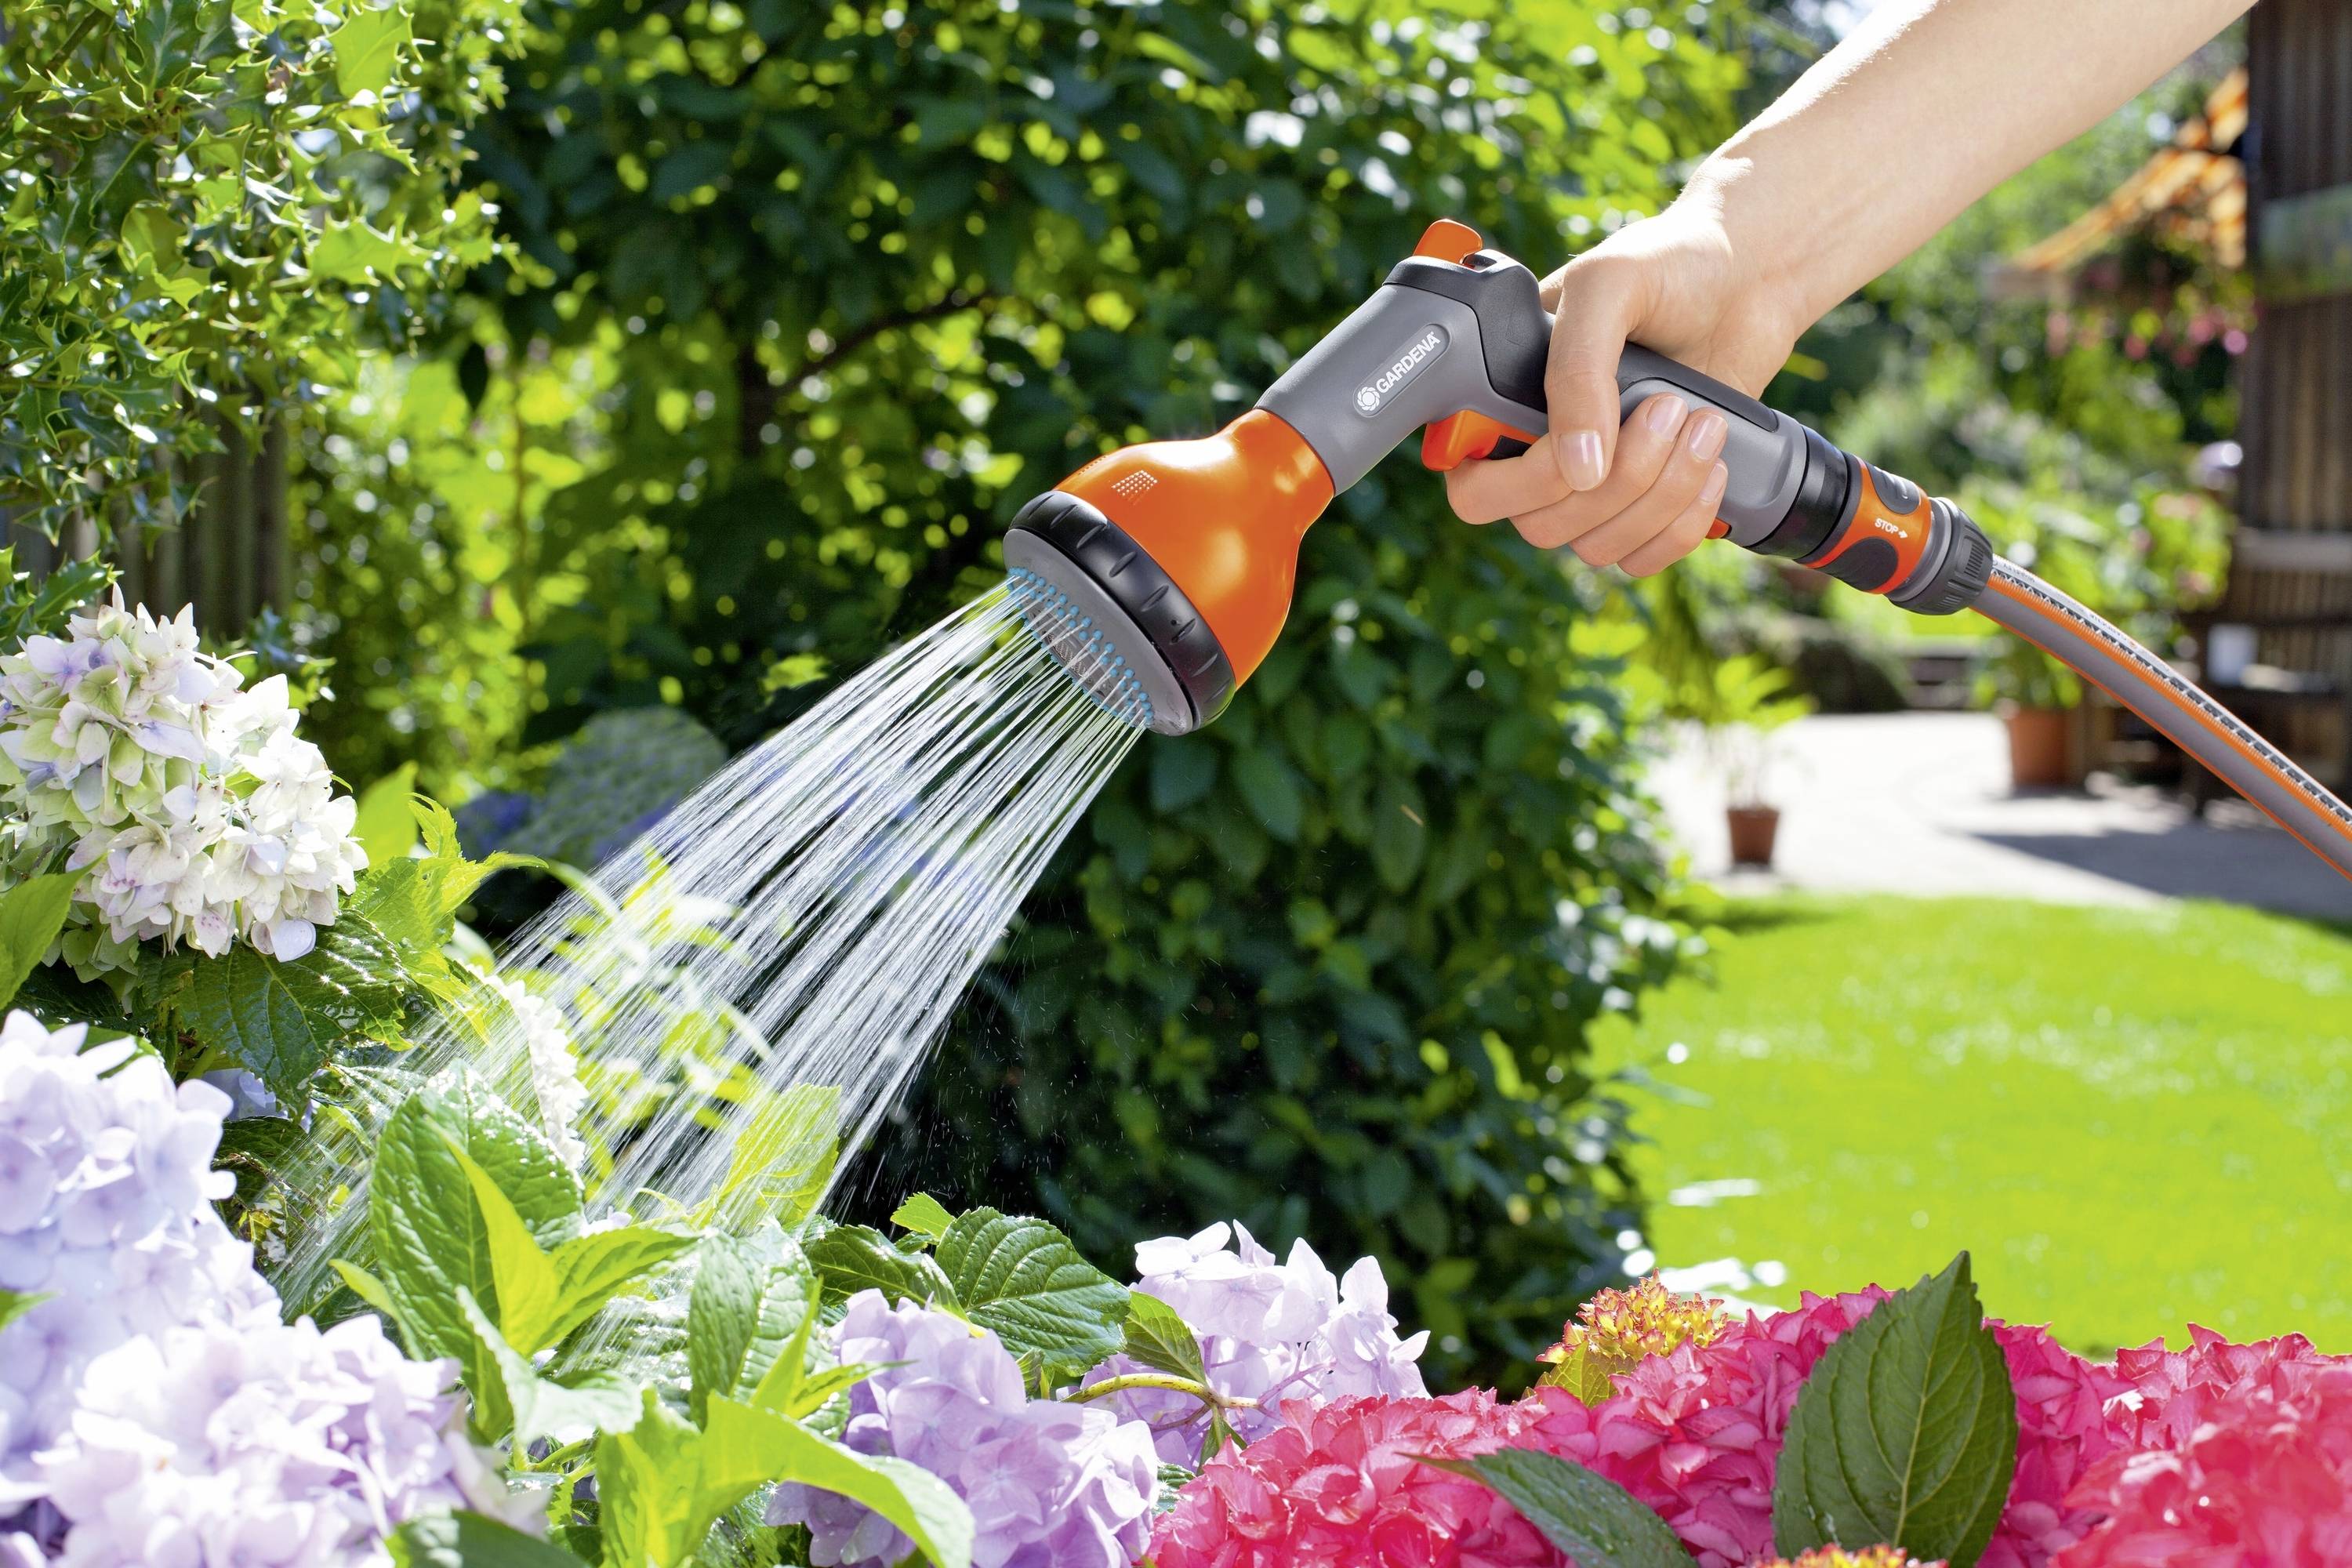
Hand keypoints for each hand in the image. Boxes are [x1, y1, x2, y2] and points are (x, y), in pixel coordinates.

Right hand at [1443, 200, 1804, 576]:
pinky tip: (1711, 467)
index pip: (1474, 486)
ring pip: (1597, 546)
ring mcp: (1594, 483)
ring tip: (1703, 420)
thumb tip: (1578, 467)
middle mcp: (1539, 451)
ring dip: (1661, 493)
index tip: (1583, 442)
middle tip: (1666, 406)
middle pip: (1543, 526)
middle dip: (1619, 478)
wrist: (1751, 277)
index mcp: (1504, 398)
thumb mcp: (1608, 288)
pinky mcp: (1648, 503)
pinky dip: (1682, 524)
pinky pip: (1641, 557)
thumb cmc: (1671, 263)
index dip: (1524, 482)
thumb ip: (1577, 369)